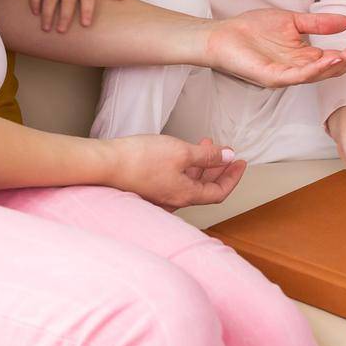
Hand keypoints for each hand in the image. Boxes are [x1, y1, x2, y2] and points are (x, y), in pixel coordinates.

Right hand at [101, 134, 246, 209]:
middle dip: (218, 169)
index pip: (219, 193)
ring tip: (206, 145)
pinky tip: (183, 153)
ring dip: (201, 165)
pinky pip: (176, 180)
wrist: (105, 164)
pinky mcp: (149, 188)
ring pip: (190, 183)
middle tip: (227, 154)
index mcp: (186, 195)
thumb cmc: (140, 159)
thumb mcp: (181, 151)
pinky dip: (186, 166)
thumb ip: (207, 156)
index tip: (240, 163)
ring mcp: (161, 196)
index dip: (232, 178)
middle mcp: (174, 200)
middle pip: (205, 189)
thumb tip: (228, 157)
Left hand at [204, 8, 345, 88]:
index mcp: (304, 57)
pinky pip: (297, 76)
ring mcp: (286, 75)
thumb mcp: (291, 21)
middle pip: (333, 68)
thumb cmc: (252, 29)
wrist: (222, 35)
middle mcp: (299, 69)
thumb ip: (317, 24)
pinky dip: (314, 69)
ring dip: (339, 64)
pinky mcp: (272, 77)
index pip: (336, 58)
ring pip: (319, 74)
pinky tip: (329, 59)